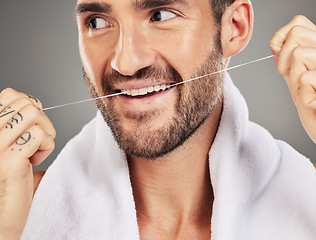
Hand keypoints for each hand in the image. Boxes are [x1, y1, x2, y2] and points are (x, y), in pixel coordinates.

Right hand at [0, 88, 55, 238]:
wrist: (3, 216)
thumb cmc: (11, 181)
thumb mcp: (9, 145)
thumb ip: (15, 125)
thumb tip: (32, 104)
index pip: (10, 94)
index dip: (31, 105)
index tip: (33, 125)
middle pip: (25, 102)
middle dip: (42, 120)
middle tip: (38, 141)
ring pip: (33, 113)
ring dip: (46, 132)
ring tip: (37, 150)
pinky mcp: (9, 162)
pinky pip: (40, 136)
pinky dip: (47, 146)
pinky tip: (36, 161)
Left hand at [270, 15, 315, 142]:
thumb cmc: (313, 109)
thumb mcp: (297, 81)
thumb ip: (288, 62)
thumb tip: (275, 44)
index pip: (297, 24)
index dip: (282, 40)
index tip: (284, 63)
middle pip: (296, 34)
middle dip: (284, 59)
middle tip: (295, 80)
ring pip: (298, 54)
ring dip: (295, 79)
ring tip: (308, 91)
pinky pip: (305, 78)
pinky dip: (304, 95)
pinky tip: (315, 102)